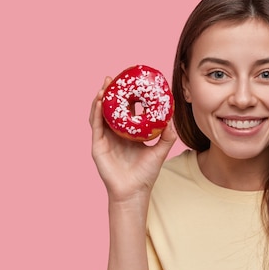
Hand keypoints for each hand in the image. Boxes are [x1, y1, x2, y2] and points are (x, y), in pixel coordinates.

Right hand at [89, 78, 177, 201]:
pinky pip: (96, 126)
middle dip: (110, 92)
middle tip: (113, 77)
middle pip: (110, 108)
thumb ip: (167, 136)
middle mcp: (114, 133)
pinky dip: (96, 113)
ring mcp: (104, 139)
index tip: (129, 81)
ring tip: (104, 86)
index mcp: (127, 132)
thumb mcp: (159, 150)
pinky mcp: (98, 146)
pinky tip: (99, 102)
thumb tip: (172, 120)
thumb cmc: (145, 173)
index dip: (126, 96)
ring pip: (99, 114)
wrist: (134, 192)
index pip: (125, 109)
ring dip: (100, 99)